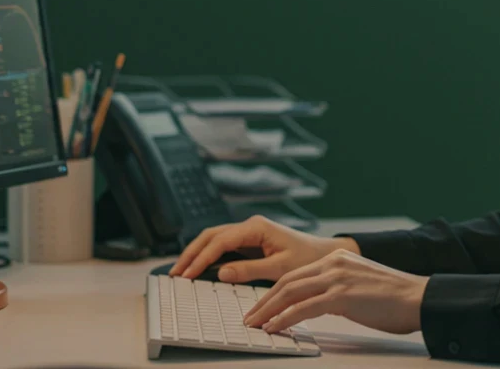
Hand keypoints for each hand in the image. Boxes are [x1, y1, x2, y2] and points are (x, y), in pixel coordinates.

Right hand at [170, 215, 359, 282]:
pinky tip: (198, 267)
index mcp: (256, 227)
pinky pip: (222, 245)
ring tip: (181, 271)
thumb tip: (222, 272)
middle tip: (175, 273)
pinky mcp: (249, 240)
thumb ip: (250, 270)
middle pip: (210, 235)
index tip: (188, 274)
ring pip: (213, 238)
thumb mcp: (280, 268)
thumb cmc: (307, 259)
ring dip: (196, 253)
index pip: (220, 241)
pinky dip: (207, 255)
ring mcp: (248, 232)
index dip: (201, 258)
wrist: (324, 252)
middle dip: (191, 253)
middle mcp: (249, 226)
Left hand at [243, 249, 428, 335]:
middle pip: (287, 281)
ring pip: (291, 292)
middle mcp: (334, 263)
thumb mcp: (360, 284)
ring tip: (255, 324)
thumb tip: (318, 304)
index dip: (273, 291)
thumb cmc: (395, 297)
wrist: (419, 297)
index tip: (261, 306)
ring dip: (268, 310)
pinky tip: (274, 327)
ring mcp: (337, 277)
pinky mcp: (342, 295)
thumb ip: (337, 288)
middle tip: (250, 316)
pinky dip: (285, 318)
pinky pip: (304, 308)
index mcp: (337, 258)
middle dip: (264, 301)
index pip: (296, 274)